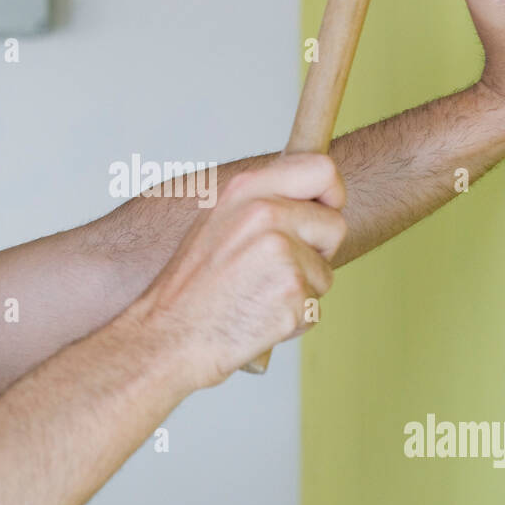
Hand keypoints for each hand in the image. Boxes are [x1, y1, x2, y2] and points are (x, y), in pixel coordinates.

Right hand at [130, 153, 346, 389]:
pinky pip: (316, 306)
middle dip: (318, 251)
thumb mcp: (217, 223)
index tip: (326, 210)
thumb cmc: (191, 288)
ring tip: (258, 296)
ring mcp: (281, 252)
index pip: (321, 169)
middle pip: (334, 224)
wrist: (170, 335)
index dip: (332, 193)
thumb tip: (312, 198)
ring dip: (303, 290)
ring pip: (326, 271)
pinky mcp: (293, 291)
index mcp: (246, 191)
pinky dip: (294, 318)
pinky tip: (259, 317)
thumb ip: (263, 203)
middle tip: (278, 270)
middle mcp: (266, 214)